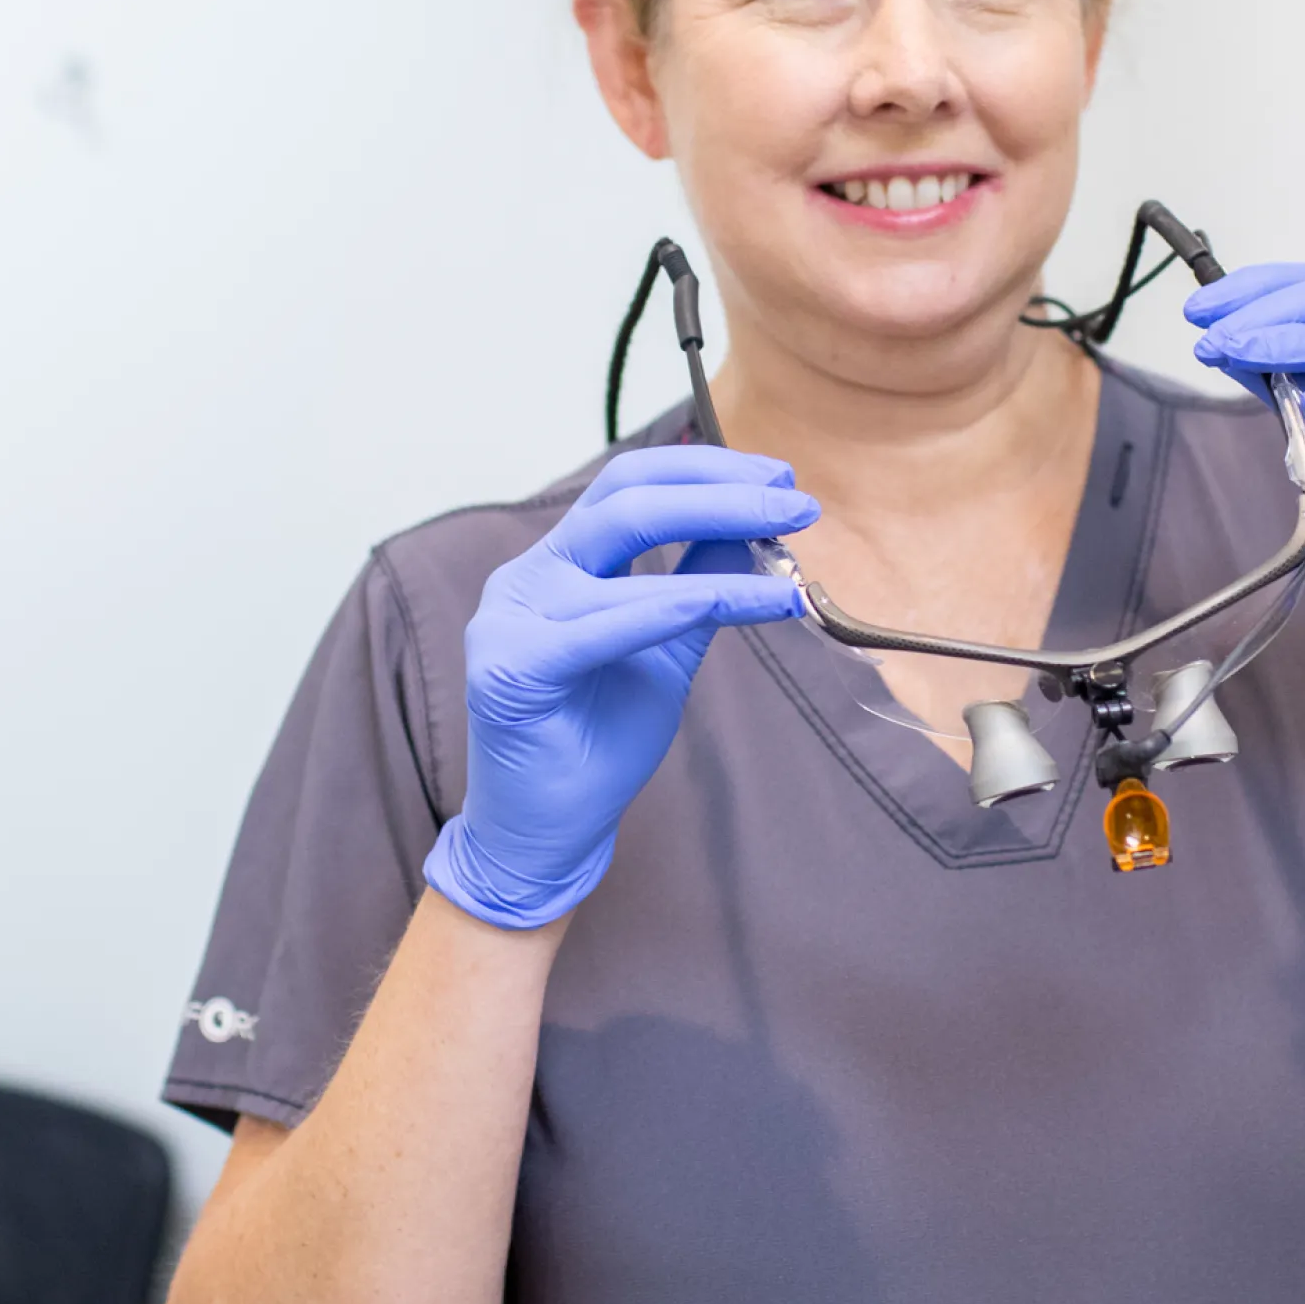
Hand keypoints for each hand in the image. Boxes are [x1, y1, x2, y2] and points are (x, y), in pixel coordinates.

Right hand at [423, 446, 815, 927]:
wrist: (546, 833)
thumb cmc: (597, 742)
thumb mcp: (665, 649)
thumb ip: (697, 585)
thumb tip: (754, 527)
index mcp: (556, 565)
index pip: (627, 485)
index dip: (704, 470)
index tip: (780, 479)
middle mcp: (525, 577)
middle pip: (623, 498)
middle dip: (718, 489)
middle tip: (794, 500)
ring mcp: (509, 618)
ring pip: (622, 546)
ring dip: (719, 535)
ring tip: (789, 553)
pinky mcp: (511, 667)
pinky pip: (612, 623)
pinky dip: (689, 602)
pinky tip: (757, 601)